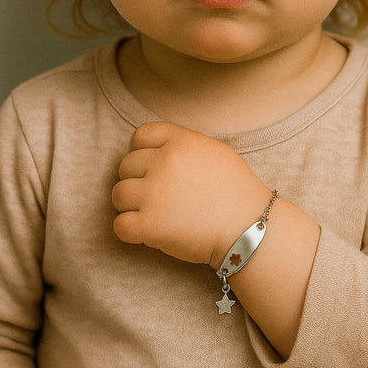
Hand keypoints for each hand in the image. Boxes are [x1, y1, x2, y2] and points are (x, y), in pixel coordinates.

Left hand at [111, 122, 270, 267]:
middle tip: (156, 195)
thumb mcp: (214, 151)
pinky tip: (146, 231)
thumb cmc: (236, 191)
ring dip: (130, 205)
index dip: (140, 151)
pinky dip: (129, 230)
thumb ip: (183, 144)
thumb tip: (156, 148)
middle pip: (125, 166)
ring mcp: (155, 194)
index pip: (140, 136)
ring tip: (152, 213)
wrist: (250, 229)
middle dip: (136, 180)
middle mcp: (165, 163)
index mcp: (181, 142)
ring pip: (118, 194)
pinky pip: (119, 225)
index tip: (149, 166)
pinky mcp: (150, 225)